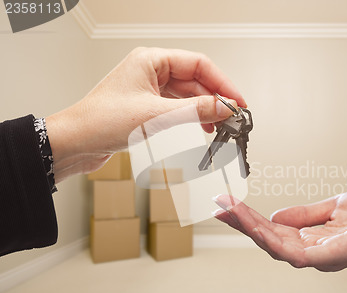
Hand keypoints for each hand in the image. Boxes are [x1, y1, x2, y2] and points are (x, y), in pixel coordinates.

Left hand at [46, 47, 245, 181]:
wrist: (75, 143)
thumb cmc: (102, 122)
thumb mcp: (156, 116)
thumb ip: (195, 111)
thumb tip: (224, 108)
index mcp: (151, 60)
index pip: (198, 64)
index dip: (222, 83)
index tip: (237, 101)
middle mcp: (151, 71)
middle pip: (195, 80)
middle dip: (215, 99)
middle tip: (232, 117)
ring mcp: (149, 90)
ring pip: (187, 96)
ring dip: (204, 110)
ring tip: (219, 126)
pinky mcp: (147, 107)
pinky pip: (177, 108)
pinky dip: (191, 118)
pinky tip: (201, 129)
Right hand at [213, 185, 346, 271]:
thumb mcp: (333, 207)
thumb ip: (305, 214)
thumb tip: (277, 216)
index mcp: (312, 239)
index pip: (274, 231)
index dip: (251, 219)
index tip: (230, 204)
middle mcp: (313, 251)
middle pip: (269, 240)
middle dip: (243, 223)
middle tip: (220, 206)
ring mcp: (321, 256)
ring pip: (276, 247)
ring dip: (251, 229)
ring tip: (230, 212)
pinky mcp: (331, 257)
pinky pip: (295, 253)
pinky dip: (273, 241)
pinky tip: (258, 228)